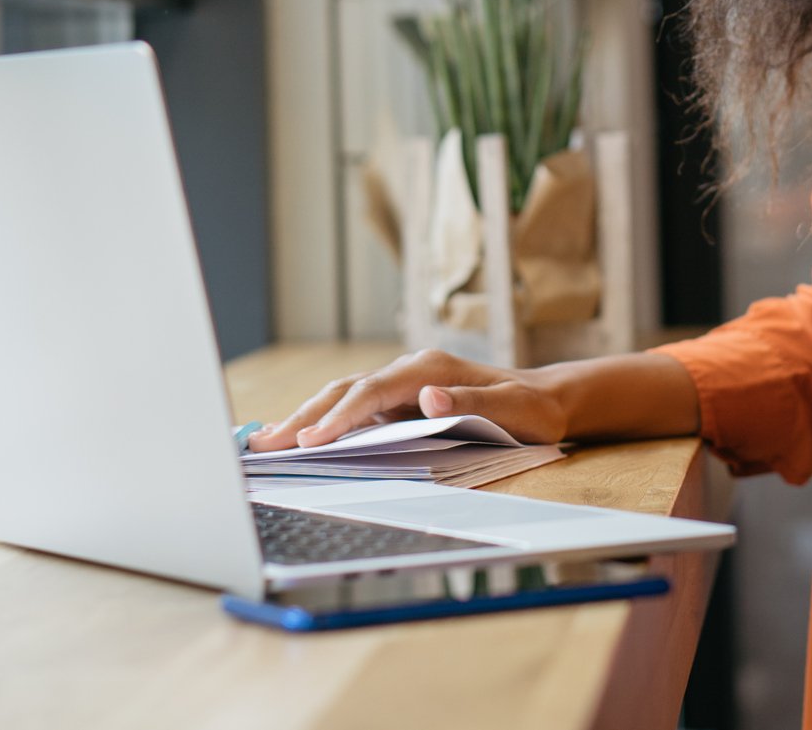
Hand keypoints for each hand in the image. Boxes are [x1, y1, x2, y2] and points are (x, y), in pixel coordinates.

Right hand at [244, 348, 568, 450]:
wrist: (548, 399)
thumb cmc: (532, 409)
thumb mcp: (513, 409)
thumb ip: (471, 401)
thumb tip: (428, 397)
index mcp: (430, 369)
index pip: (372, 393)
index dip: (339, 417)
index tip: (310, 440)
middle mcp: (411, 371)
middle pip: (346, 391)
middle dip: (304, 416)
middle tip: (262, 442)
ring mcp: (405, 384)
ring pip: (345, 398)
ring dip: (307, 418)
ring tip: (267, 441)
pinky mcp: (404, 401)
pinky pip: (357, 409)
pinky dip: (327, 422)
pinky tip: (304, 438)